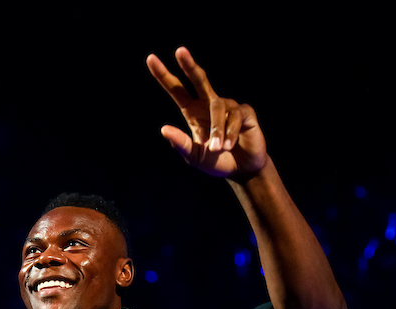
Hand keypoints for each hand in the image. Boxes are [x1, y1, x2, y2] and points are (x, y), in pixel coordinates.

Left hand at [146, 47, 267, 179]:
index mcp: (193, 112)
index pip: (176, 90)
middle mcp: (209, 104)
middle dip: (189, 65)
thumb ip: (180, 144)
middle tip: (179, 51)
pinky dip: (229, 133)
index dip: (163, 75)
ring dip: (216, 131)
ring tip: (218, 149)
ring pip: (217, 108)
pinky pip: (234, 116)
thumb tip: (163, 129)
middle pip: (198, 79)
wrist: (242, 170)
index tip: (150, 58)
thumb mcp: (194, 157)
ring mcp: (228, 105)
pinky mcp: (244, 111)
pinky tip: (229, 144)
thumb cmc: (216, 162)